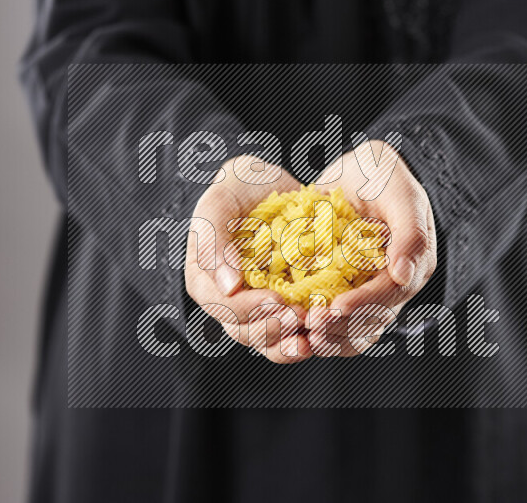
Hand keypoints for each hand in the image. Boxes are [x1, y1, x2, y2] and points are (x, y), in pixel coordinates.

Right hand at [185, 156, 312, 363]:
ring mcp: (255, 305)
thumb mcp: (219, 202)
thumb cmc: (238, 187)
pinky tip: (322, 335)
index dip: (249, 309)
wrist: (267, 184)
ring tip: (313, 334)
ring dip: (288, 342)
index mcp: (205, 279)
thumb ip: (214, 240)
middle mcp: (227, 299)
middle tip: (301, 316)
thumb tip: (227, 285)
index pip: (223, 306)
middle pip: (244, 330)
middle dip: (273, 328)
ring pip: (266, 339)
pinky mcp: (281, 304)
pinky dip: (303, 337)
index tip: (277, 300)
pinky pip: (289, 332)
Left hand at [309, 140, 436, 356]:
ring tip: (302, 333)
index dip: (364, 304)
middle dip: (342, 326)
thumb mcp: (399, 191)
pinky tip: (298, 331)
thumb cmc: (380, 175)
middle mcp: (396, 284)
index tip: (335, 307)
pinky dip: (320, 333)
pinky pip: (337, 326)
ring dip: (330, 338)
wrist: (357, 174)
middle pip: (373, 320)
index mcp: (415, 262)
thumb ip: (409, 230)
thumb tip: (403, 274)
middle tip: (311, 324)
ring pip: (355, 332)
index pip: (391, 293)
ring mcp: (371, 292)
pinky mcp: (347, 294)